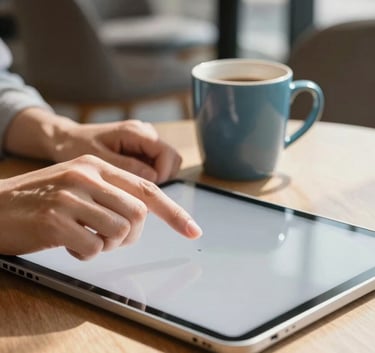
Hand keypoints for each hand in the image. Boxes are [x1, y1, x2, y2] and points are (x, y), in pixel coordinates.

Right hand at [0, 155, 201, 259]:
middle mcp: (86, 176)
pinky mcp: (55, 220)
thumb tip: (143, 214)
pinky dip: (85, 253)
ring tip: (84, 238)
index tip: (192, 230)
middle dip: (130, 235)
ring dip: (106, 244)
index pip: (147, 189)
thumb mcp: (78, 184)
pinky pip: (93, 249)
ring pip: (119, 232)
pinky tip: (67, 243)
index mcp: (96, 166)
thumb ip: (111, 193)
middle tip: (109, 238)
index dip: (174, 212)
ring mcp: (70, 197)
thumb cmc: (41, 200)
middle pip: (138, 215)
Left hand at [4, 109, 181, 183]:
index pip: (168, 156)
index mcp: (136, 132)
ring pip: (165, 165)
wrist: (63, 137)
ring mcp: (143, 141)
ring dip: (155, 182)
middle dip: (162, 181)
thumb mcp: (96, 159)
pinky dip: (147, 180)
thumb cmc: (74, 146)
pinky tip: (128, 189)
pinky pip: (154, 167)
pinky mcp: (139, 150)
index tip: (148, 194)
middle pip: (171, 160)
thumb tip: (153, 177)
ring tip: (130, 193)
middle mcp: (144, 133)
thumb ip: (126, 165)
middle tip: (139, 197)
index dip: (164, 176)